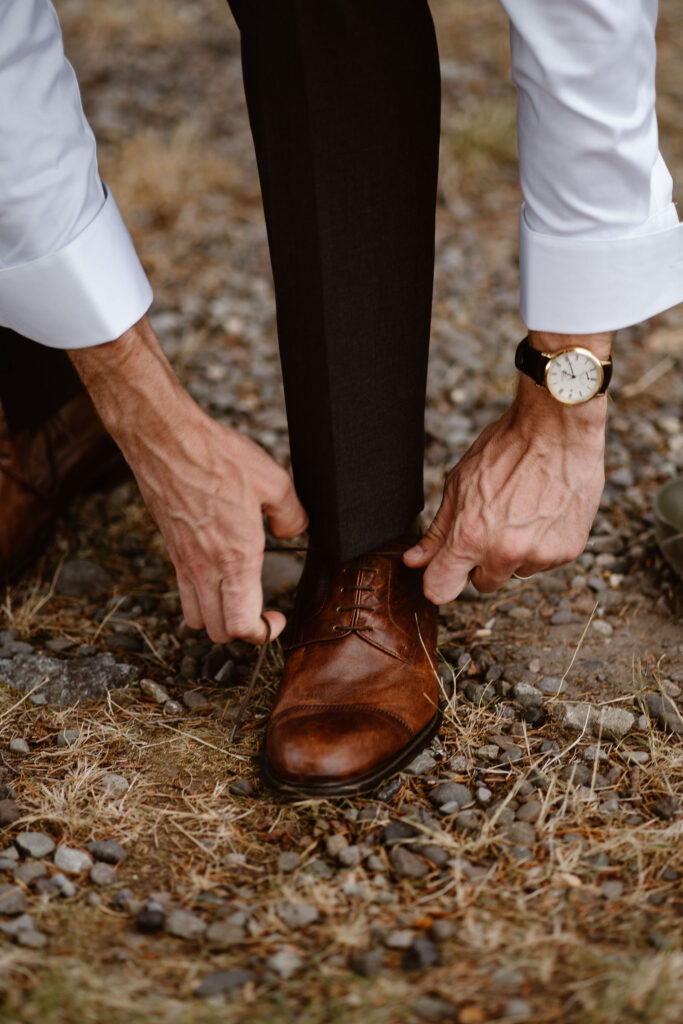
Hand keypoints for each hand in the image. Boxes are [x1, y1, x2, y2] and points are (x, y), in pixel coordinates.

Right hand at [70, 318, 307, 642]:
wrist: (167, 441)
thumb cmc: (217, 458)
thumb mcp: (275, 482)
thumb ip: (291, 515)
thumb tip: (292, 531)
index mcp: (235, 559)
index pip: (241, 626)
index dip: (264, 633)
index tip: (278, 618)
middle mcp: (205, 569)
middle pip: (218, 632)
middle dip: (243, 630)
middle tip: (262, 611)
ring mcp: (184, 562)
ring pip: (197, 618)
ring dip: (218, 617)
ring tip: (238, 598)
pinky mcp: (171, 549)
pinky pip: (184, 592)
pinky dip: (201, 597)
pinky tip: (217, 573)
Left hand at [404, 332, 611, 603]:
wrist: (559, 428)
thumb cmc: (506, 449)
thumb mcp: (459, 484)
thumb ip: (438, 530)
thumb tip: (414, 560)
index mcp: (470, 537)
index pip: (440, 589)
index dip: (440, 580)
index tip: (445, 570)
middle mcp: (505, 554)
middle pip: (482, 585)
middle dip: (482, 562)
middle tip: (493, 524)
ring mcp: (539, 555)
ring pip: (516, 572)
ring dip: (516, 553)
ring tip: (523, 511)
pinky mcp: (568, 551)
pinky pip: (545, 562)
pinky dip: (543, 543)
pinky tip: (545, 512)